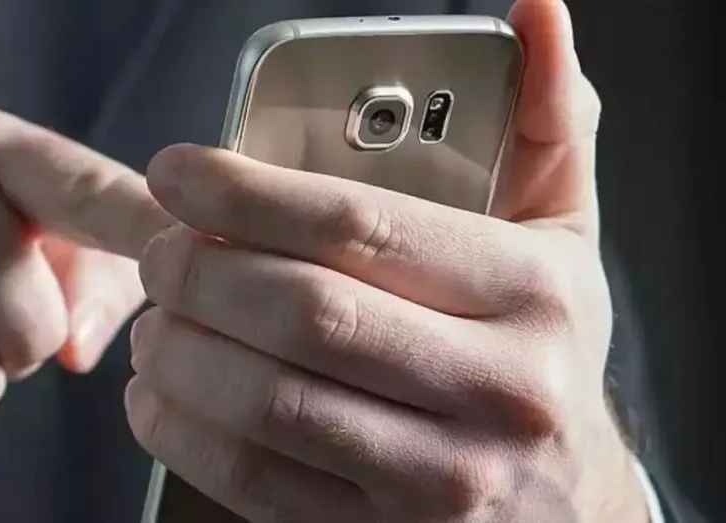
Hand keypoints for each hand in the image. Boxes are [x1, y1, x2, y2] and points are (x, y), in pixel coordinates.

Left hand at [127, 0, 647, 520]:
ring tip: (156, 318)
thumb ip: (549, 123)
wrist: (569, 503)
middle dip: (199, 274)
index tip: (177, 174)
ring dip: (179, 353)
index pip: (360, 228)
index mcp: (533, 294)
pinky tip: (161, 395)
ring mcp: (441, 482)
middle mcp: (498, 392)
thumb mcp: (564, 234)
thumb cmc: (544, 347)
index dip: (247, 194)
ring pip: (268, 405)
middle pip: (302, 316)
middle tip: (158, 251)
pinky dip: (183, 433)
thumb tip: (535, 13)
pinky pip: (256, 484)